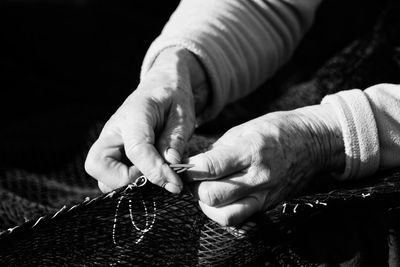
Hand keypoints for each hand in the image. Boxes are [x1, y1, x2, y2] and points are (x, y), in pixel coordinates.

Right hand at [85, 47, 208, 193]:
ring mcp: (108, 143)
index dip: (155, 171)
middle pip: (97, 165)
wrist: (161, 88)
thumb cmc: (173, 99)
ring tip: (154, 174)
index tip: (175, 185)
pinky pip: (110, 177)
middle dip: (126, 180)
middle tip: (156, 176)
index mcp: (133, 114)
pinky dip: (128, 183)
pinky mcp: (111, 154)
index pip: (136, 149)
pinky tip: (150, 174)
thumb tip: (171, 164)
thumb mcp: (183, 115)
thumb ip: (176, 139)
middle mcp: (113, 130)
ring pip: (101, 176)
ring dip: (126, 184)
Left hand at [185, 104, 344, 225]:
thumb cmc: (276, 131)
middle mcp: (258, 176)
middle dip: (194, 188)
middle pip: (212, 196)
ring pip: (225, 215)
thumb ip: (217, 150)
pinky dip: (223, 211)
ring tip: (207, 190)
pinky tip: (222, 198)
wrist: (313, 143)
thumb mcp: (244, 129)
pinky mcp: (268, 205)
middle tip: (194, 179)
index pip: (209, 167)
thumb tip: (193, 166)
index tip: (182, 167)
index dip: (188, 170)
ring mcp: (265, 194)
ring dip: (208, 205)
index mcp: (251, 150)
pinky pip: (239, 218)